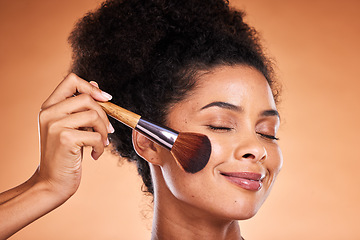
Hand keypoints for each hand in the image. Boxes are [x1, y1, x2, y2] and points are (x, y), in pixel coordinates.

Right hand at [36, 73, 113, 199]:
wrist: (52, 183)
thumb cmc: (65, 155)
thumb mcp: (72, 127)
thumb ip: (80, 108)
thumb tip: (95, 85)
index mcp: (49, 107)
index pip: (71, 80)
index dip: (91, 87)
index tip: (106, 99)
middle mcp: (49, 112)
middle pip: (87, 99)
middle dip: (104, 115)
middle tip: (107, 132)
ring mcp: (55, 125)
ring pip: (94, 115)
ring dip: (104, 132)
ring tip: (101, 144)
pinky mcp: (65, 138)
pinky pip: (96, 135)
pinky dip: (101, 147)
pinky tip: (95, 155)